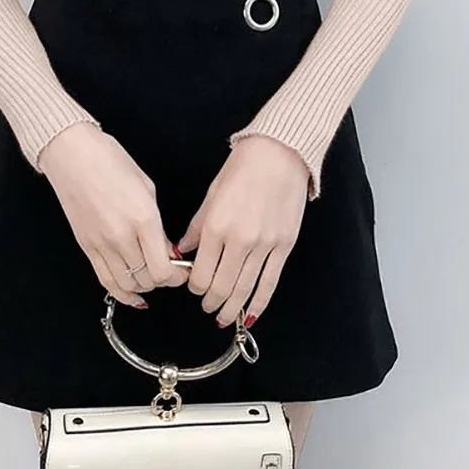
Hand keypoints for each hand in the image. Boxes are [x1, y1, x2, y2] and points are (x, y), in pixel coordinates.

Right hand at [37, 122, 189, 307]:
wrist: (74, 156)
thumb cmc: (109, 162)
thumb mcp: (146, 187)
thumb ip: (158, 225)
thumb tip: (168, 251)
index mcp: (143, 219)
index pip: (164, 269)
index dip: (178, 276)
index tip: (183, 269)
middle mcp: (122, 237)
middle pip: (149, 280)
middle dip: (165, 279)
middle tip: (170, 270)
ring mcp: (102, 245)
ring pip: (128, 285)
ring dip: (145, 285)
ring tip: (151, 275)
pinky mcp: (87, 248)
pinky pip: (106, 281)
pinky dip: (122, 292)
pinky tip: (133, 293)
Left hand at [176, 134, 308, 328]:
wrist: (279, 152)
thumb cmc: (244, 167)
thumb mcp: (212, 194)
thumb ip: (197, 227)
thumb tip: (184, 250)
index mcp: (217, 226)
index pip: (201, 273)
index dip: (194, 286)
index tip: (193, 286)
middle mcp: (240, 239)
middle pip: (222, 287)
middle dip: (211, 301)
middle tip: (206, 305)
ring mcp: (264, 245)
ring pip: (245, 290)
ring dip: (232, 308)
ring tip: (224, 316)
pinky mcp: (284, 245)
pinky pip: (270, 282)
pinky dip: (259, 303)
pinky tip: (250, 313)